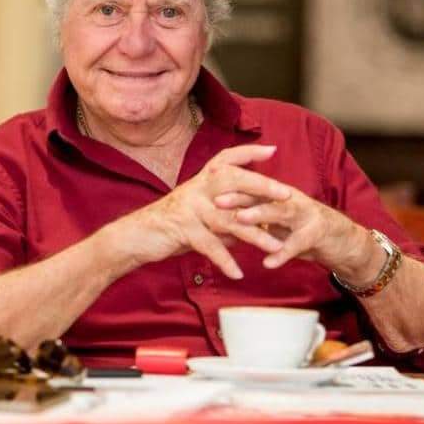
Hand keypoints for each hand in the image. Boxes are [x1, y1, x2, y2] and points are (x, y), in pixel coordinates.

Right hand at [116, 144, 291, 278]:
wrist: (136, 236)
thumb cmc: (171, 224)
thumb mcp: (199, 213)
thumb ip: (224, 216)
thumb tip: (252, 228)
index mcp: (201, 180)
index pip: (228, 158)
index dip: (250, 153)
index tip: (272, 149)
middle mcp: (197, 188)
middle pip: (235, 181)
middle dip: (263, 187)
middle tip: (287, 195)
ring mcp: (190, 207)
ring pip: (229, 219)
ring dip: (255, 235)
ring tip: (276, 247)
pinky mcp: (183, 229)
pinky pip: (209, 246)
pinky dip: (225, 261)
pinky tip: (239, 273)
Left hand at [215, 188, 380, 281]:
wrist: (344, 242)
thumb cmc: (305, 231)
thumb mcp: (279, 221)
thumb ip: (258, 217)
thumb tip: (227, 216)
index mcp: (280, 196)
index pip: (252, 188)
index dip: (231, 186)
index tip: (207, 187)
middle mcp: (291, 200)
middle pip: (262, 195)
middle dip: (239, 197)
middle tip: (216, 201)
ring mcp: (306, 215)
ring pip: (279, 213)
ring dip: (259, 216)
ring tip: (241, 221)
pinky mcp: (317, 234)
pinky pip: (297, 244)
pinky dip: (283, 253)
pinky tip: (269, 263)